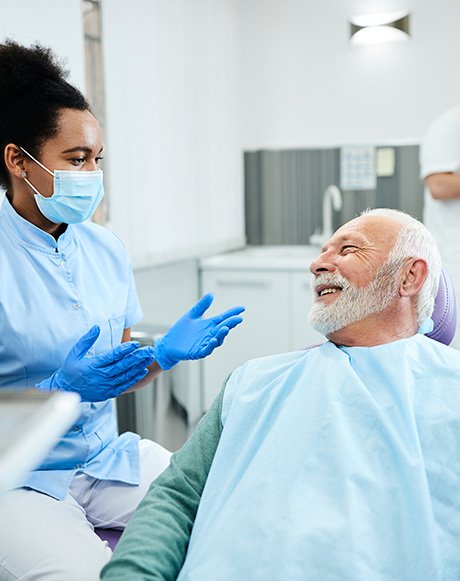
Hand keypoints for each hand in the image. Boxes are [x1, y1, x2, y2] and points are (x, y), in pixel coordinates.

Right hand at [36, 326, 154, 401]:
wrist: (66, 390)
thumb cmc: (70, 370)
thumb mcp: (75, 353)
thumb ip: (86, 340)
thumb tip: (96, 327)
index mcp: (93, 365)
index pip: (113, 356)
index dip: (125, 349)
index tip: (135, 344)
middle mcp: (101, 376)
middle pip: (123, 365)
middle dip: (137, 357)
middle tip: (149, 350)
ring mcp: (106, 386)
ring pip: (126, 375)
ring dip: (138, 366)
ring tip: (148, 358)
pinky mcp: (109, 393)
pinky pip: (124, 385)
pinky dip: (134, 378)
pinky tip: (141, 370)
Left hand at [152, 293, 244, 369]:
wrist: (168, 343)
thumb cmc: (181, 330)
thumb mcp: (192, 315)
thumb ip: (202, 306)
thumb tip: (211, 294)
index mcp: (210, 325)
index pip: (224, 318)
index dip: (233, 313)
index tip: (242, 308)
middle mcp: (210, 334)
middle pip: (223, 328)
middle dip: (231, 324)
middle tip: (238, 318)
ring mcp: (205, 343)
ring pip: (217, 340)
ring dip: (221, 334)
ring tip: (225, 327)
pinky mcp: (197, 352)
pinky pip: (206, 350)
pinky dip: (210, 345)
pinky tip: (212, 339)